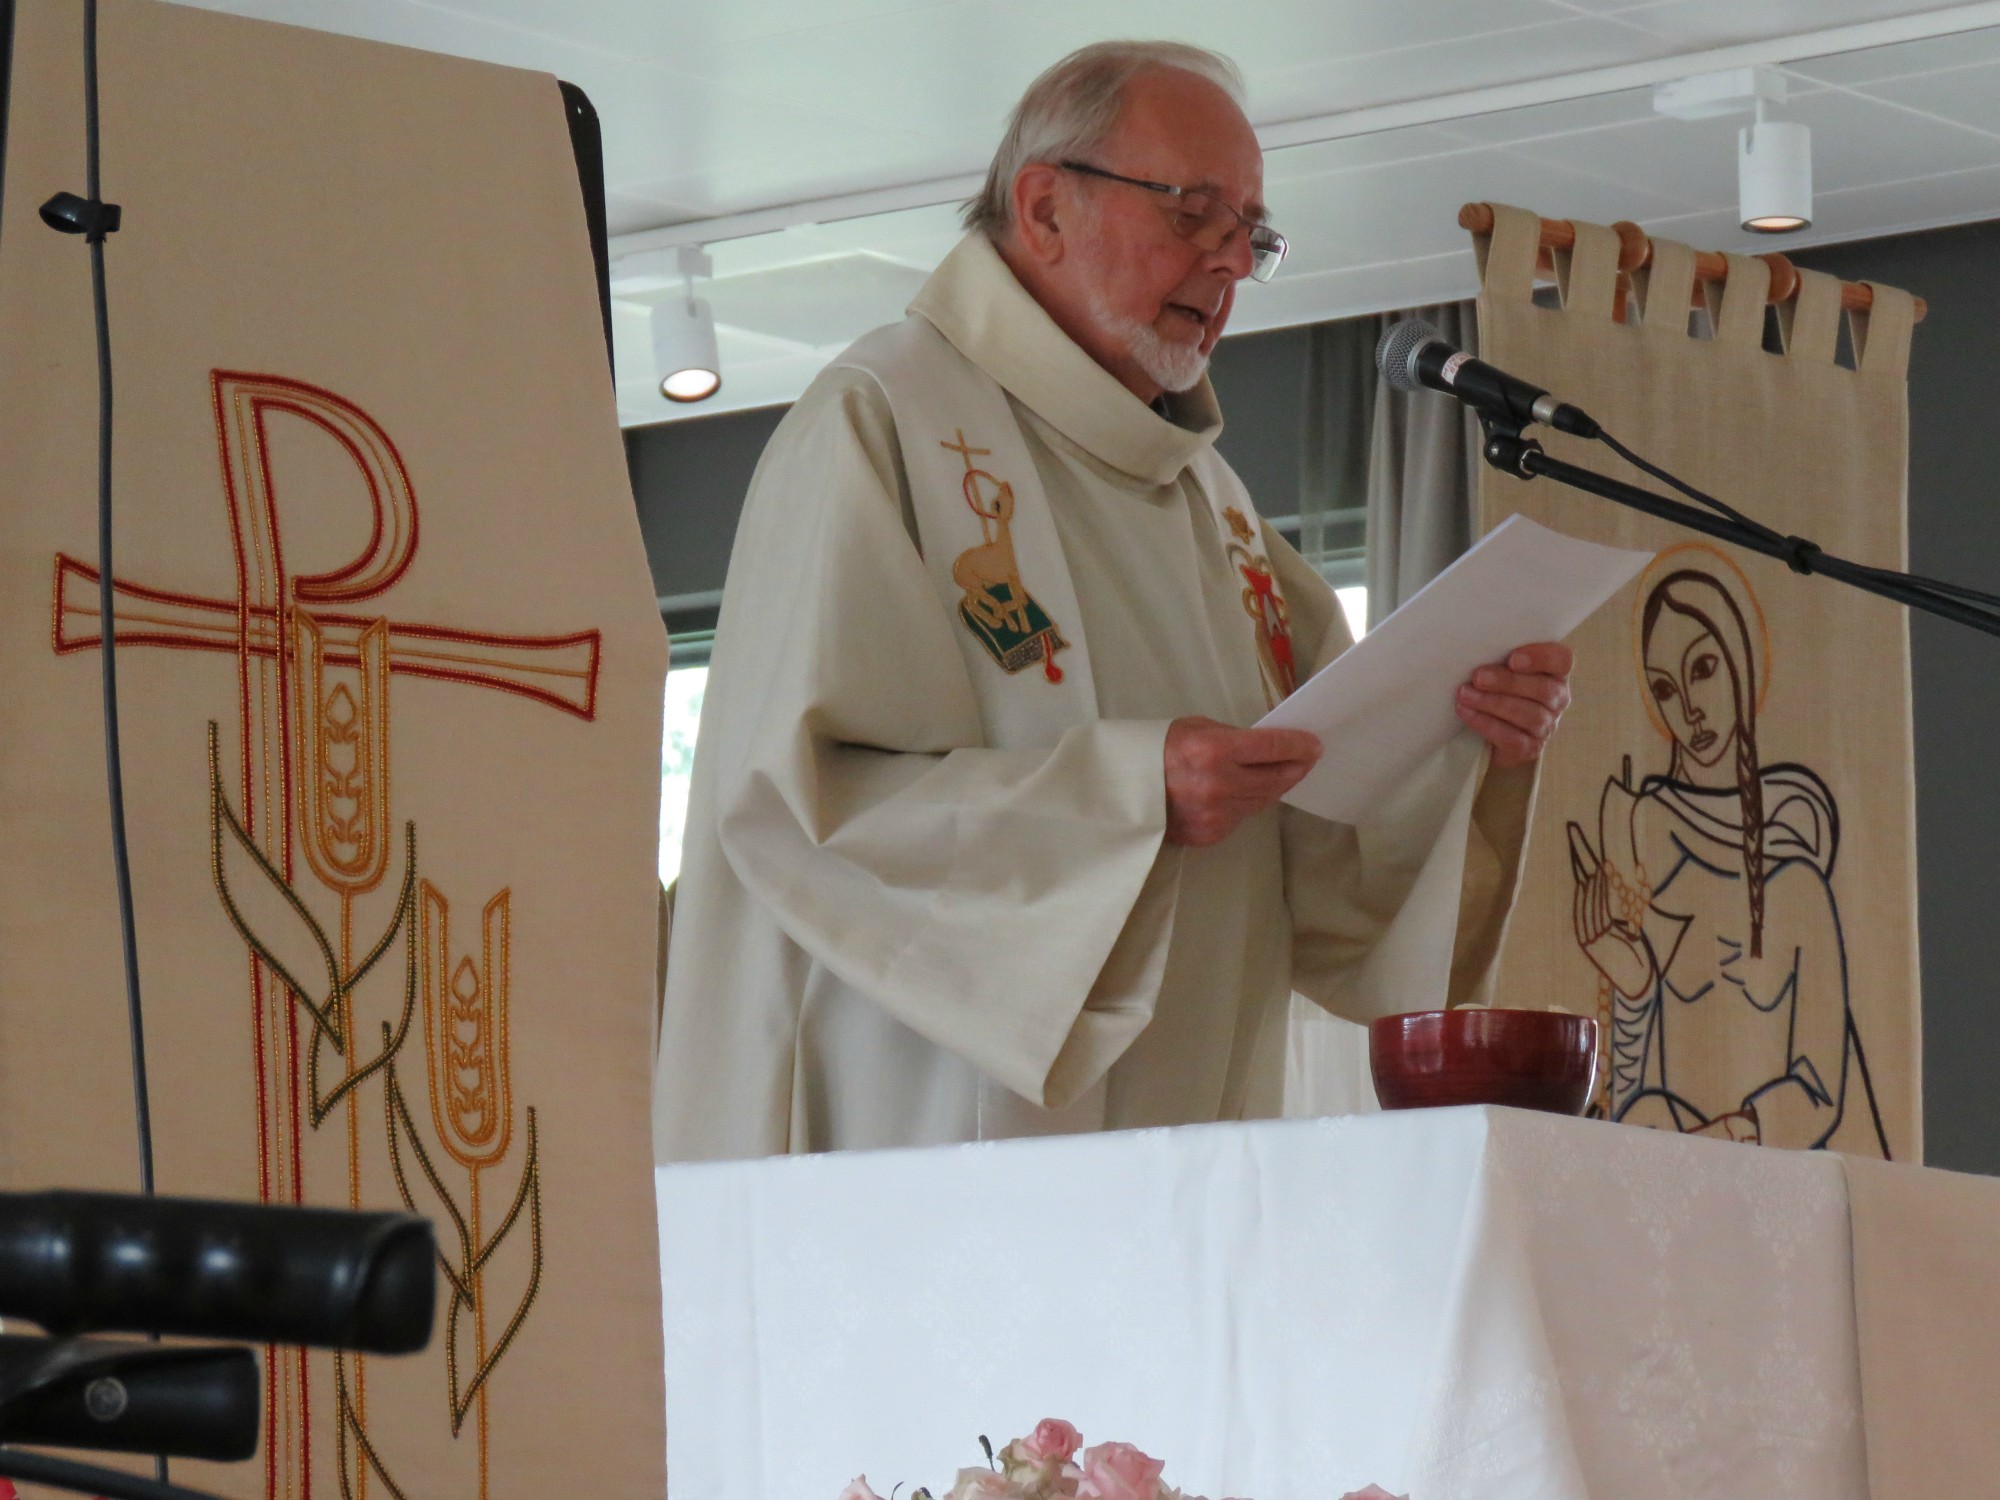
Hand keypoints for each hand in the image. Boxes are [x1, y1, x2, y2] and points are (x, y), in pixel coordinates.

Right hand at [1163, 716, 1321, 847]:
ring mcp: (1215, 815)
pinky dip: (1246, 803)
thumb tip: (1267, 746)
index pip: (1272, 747)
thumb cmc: (1157, 749)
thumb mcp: (1196, 728)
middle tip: (1307, 760)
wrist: (1120, 788)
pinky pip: (1240, 817)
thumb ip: (1233, 738)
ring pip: (1261, 800)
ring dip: (1273, 786)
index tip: (1314, 745)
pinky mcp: (1210, 834)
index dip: (1298, 745)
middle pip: (1274, 778)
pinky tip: (1244, 792)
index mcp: (1214, 751)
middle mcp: (1219, 785)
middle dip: (1295, 767)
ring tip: (1282, 774)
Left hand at [1456, 642, 1572, 768]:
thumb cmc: (1495, 690)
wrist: (1488, 735)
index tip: (1512, 659)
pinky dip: (1486, 724)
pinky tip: (1466, 712)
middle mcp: (1557, 699)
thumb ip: (1499, 658)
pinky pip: (1512, 737)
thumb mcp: (1500, 669)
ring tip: (1465, 695)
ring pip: (1528, 715)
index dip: (1541, 658)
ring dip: (1492, 703)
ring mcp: (1546, 726)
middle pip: (1543, 689)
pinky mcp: (1530, 748)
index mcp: (1555, 673)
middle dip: (1507, 682)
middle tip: (1478, 677)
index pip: (1562, 660)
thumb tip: (1472, 650)